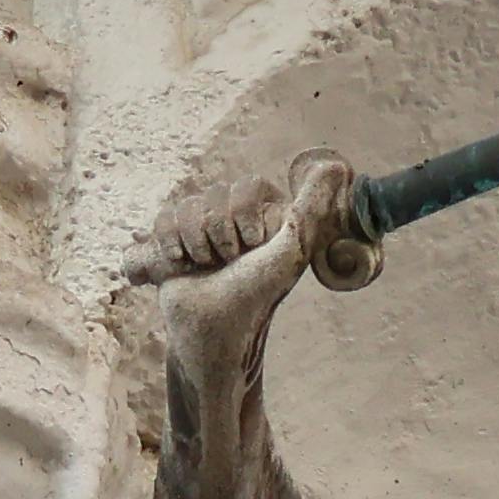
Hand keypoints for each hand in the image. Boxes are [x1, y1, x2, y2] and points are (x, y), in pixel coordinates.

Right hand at [127, 149, 377, 305]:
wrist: (211, 332)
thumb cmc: (255, 296)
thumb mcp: (292, 251)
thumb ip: (314, 208)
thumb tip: (336, 166)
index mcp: (268, 217)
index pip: (249, 186)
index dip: (243, 216)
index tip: (251, 247)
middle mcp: (238, 220)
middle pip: (215, 194)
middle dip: (217, 232)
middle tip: (226, 262)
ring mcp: (206, 229)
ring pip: (186, 205)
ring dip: (192, 241)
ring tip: (203, 267)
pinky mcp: (177, 241)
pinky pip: (163, 219)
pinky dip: (167, 245)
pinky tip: (177, 265)